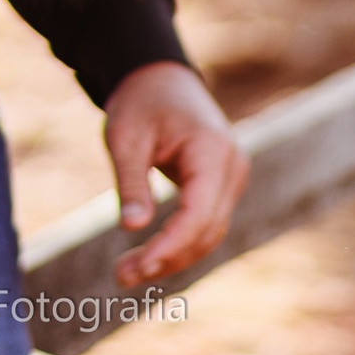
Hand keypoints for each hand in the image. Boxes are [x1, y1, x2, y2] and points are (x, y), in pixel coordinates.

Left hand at [102, 61, 247, 287]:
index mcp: (211, 149)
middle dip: (167, 258)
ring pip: (210, 233)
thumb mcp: (125, 137)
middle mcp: (232, 166)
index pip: (198, 213)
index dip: (169, 245)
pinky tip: (150, 256)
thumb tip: (131, 228)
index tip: (137, 266)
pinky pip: (206, 223)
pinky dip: (181, 243)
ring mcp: (232, 176)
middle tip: (121, 276)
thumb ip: (131, 182)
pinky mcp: (223, 185)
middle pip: (206, 230)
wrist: (160, 77)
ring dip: (173, 257)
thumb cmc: (140, 102)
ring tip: (129, 271)